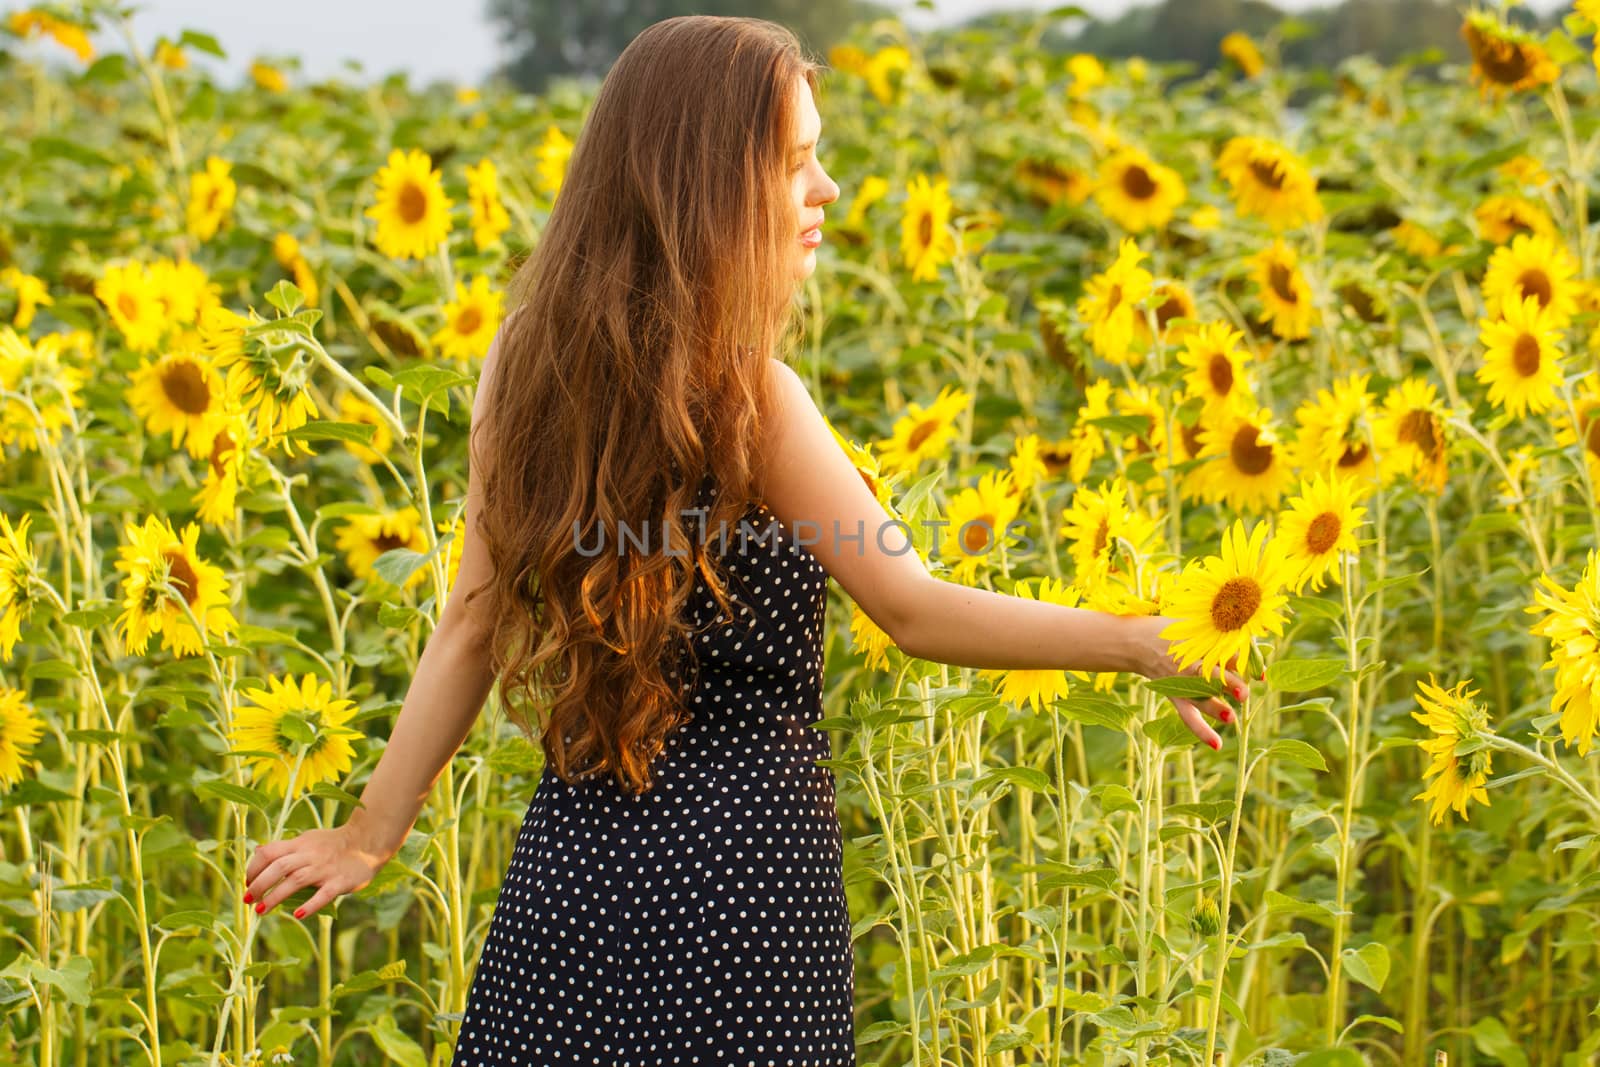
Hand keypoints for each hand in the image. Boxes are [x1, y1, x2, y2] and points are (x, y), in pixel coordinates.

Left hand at [243, 823, 389, 920]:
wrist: (368, 841)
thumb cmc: (334, 843)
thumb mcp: (307, 839)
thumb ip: (284, 848)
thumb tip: (258, 851)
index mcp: (300, 845)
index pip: (269, 852)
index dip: (254, 868)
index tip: (247, 883)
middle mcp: (310, 855)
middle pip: (279, 867)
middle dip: (259, 884)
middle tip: (248, 900)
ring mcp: (325, 868)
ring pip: (296, 880)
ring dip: (275, 896)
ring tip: (261, 911)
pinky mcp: (340, 881)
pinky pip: (324, 894)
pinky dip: (311, 905)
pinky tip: (299, 915)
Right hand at [1123, 614, 1250, 750]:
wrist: (1136, 643)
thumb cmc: (1172, 630)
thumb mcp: (1194, 623)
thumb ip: (1221, 633)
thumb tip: (1254, 643)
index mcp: (1195, 645)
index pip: (1222, 654)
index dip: (1243, 663)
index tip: (1260, 673)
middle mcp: (1188, 665)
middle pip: (1208, 677)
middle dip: (1226, 685)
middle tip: (1243, 694)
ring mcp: (1180, 683)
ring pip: (1198, 698)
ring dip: (1214, 709)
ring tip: (1230, 718)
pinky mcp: (1175, 696)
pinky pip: (1188, 716)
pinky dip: (1201, 731)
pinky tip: (1217, 745)